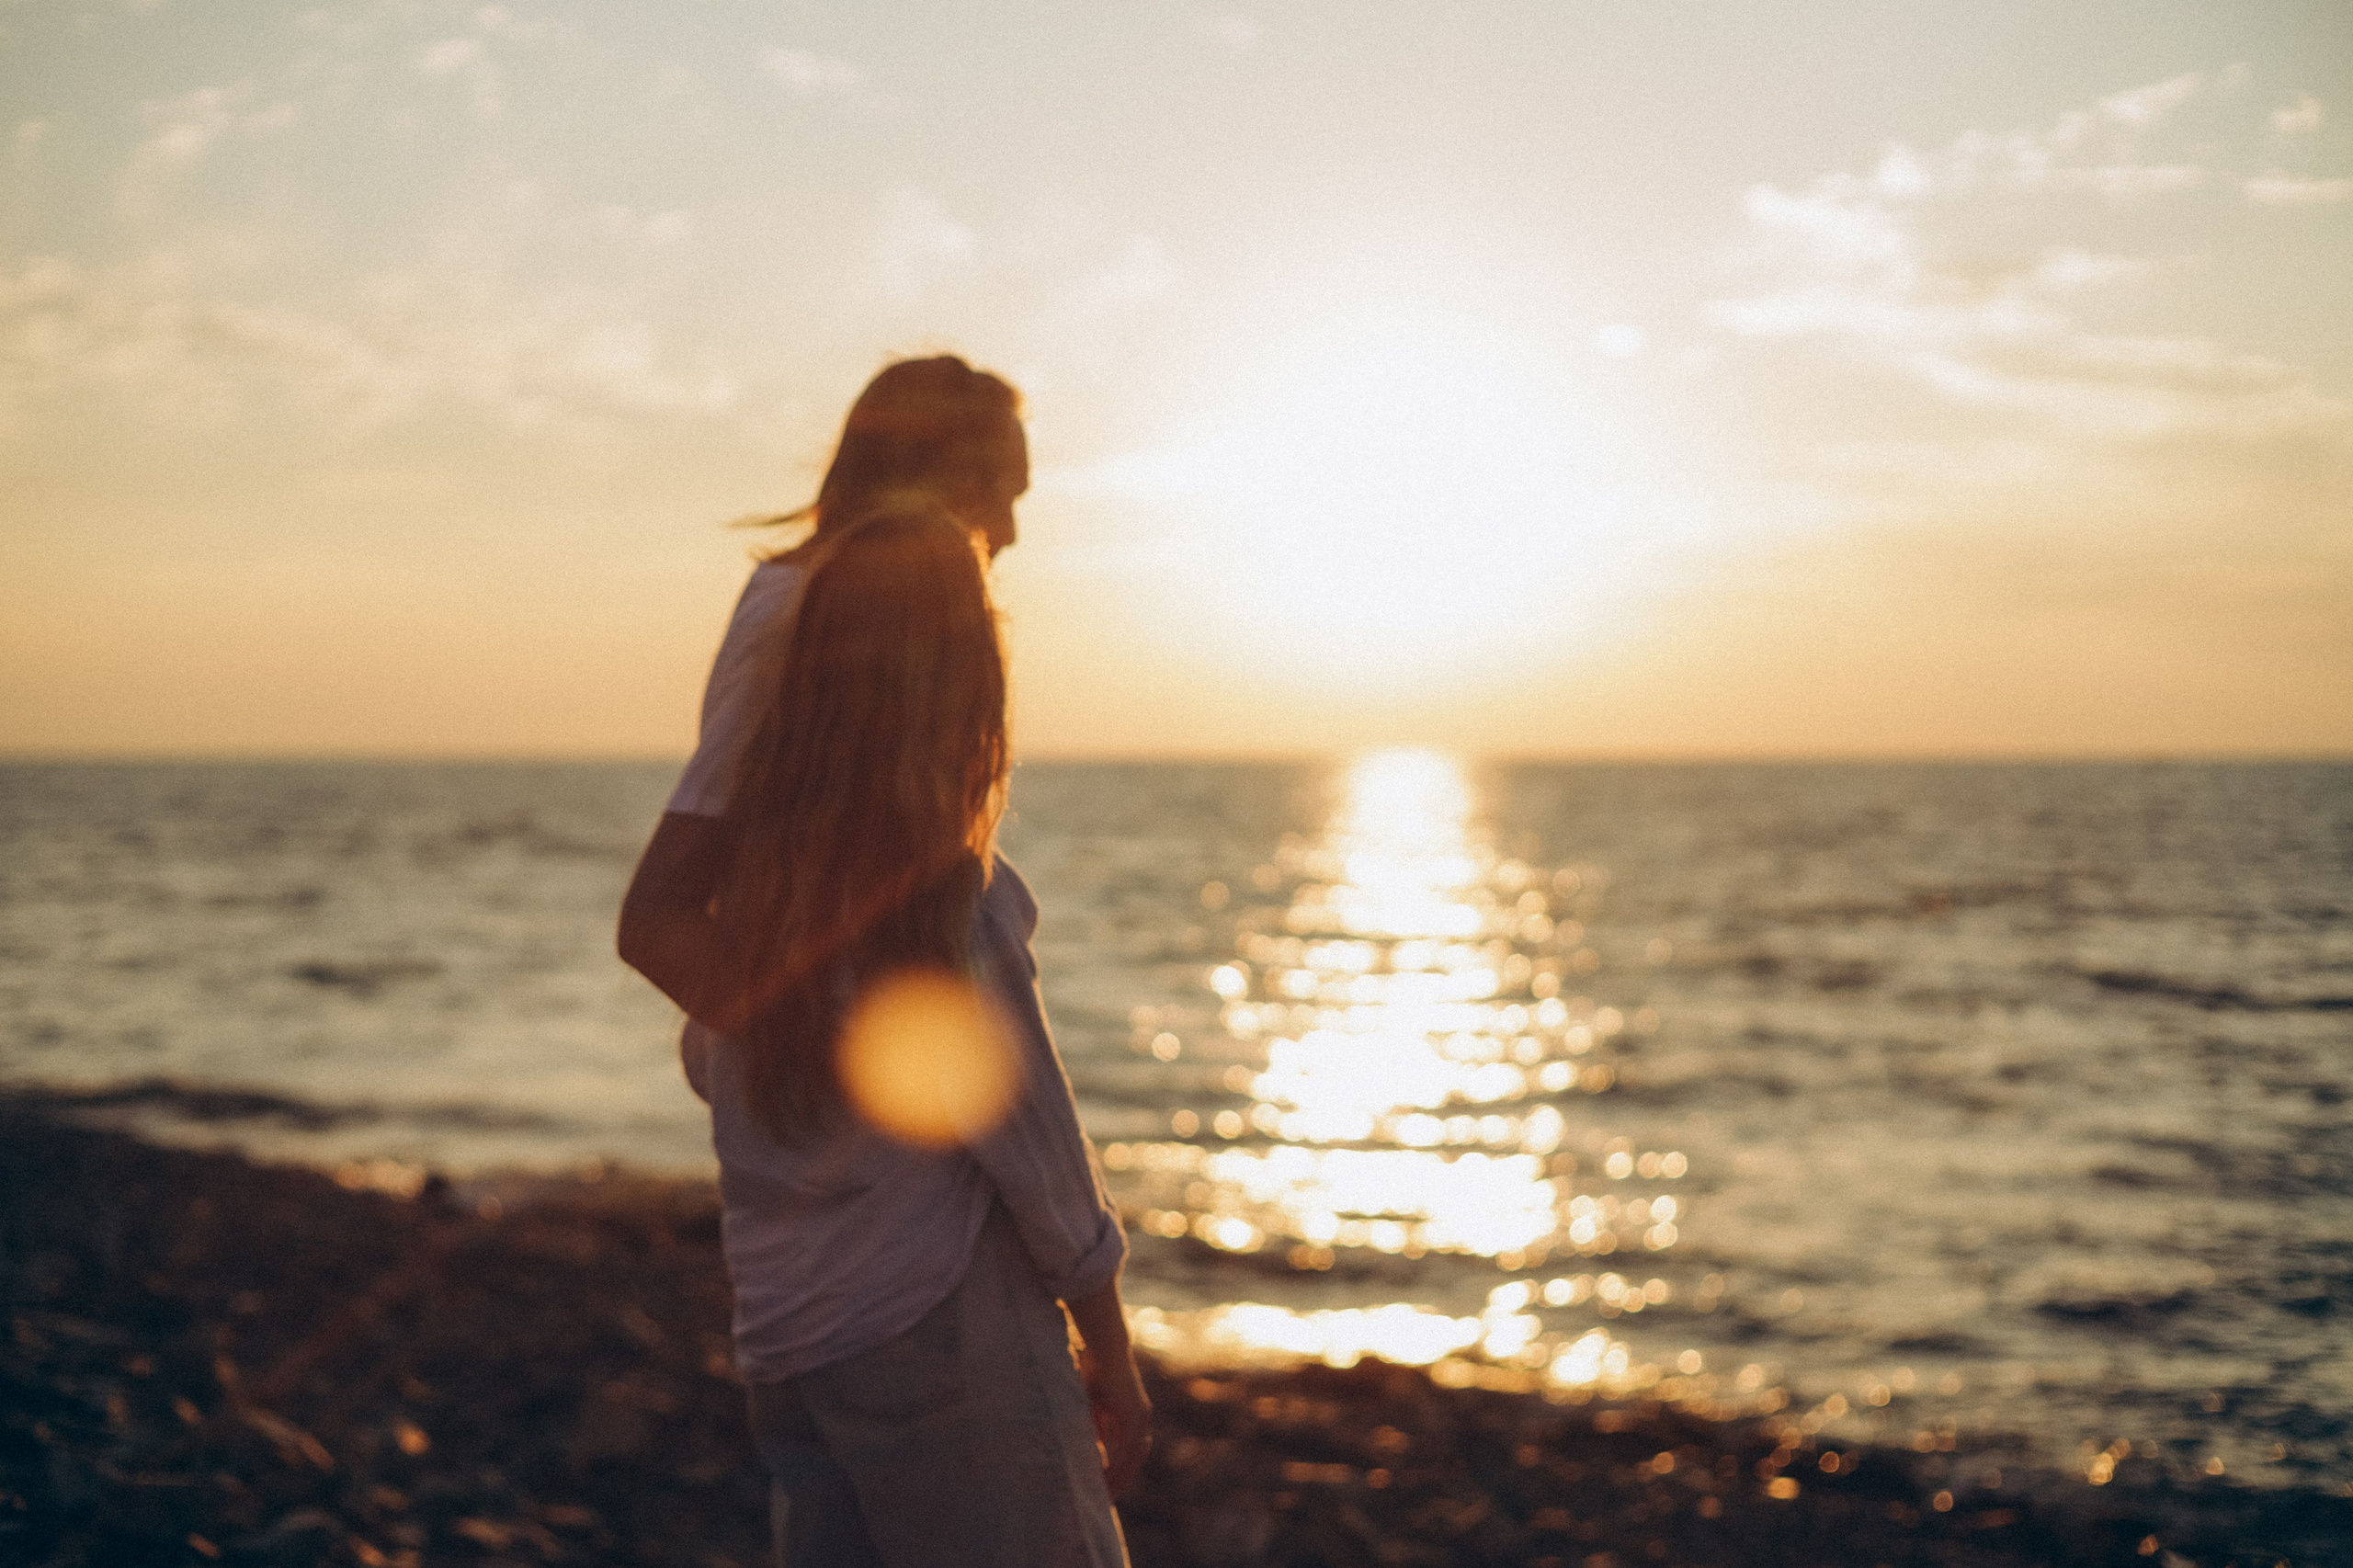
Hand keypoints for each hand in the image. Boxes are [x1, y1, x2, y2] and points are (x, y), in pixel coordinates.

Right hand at [1081, 1345, 1152, 1496]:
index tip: (1110, 1485)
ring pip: (1133, 1456)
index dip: (1123, 1468)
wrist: (1106, 1348)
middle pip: (1136, 1458)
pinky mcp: (1132, 1414)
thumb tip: (1098, 1445)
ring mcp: (1140, 1416)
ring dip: (1120, 1475)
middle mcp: (1142, 1418)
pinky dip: (1116, 1462)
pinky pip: (1125, 1446)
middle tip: (1110, 1497)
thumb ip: (1100, 1424)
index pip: (1132, 1450)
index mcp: (1135, 1415)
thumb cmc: (1098, 1370)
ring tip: (1106, 1492)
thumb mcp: (1098, 1405)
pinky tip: (1104, 1475)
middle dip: (1123, 1478)